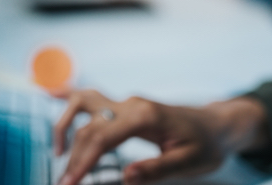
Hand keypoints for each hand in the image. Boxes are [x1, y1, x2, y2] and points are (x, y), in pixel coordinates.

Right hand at [53, 89, 271, 184]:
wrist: (219, 125)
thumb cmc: (207, 145)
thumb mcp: (190, 162)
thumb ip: (158, 169)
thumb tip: (126, 177)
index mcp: (145, 116)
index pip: (103, 137)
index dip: (83, 161)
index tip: (70, 182)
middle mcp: (131, 104)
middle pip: (90, 126)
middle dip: (73, 156)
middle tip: (64, 183)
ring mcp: (127, 103)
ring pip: (85, 107)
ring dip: (67, 126)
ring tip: (60, 155)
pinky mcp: (126, 107)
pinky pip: (92, 98)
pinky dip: (71, 99)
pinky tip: (52, 95)